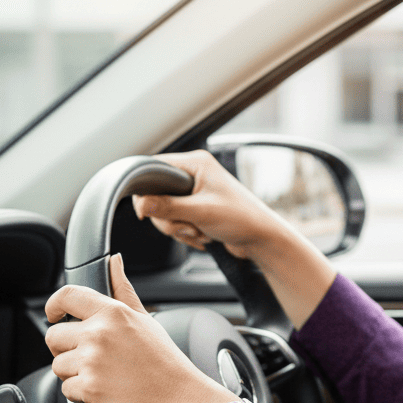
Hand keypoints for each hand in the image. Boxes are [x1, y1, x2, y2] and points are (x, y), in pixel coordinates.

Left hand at [44, 254, 230, 402]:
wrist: (179, 399)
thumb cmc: (165, 361)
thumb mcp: (145, 318)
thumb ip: (123, 289)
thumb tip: (114, 261)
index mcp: (112, 312)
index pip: (66, 296)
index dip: (53, 305)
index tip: (53, 314)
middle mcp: (98, 334)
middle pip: (53, 336)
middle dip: (65, 347)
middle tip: (88, 355)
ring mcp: (92, 361)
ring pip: (57, 365)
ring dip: (73, 372)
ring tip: (102, 374)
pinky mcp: (89, 388)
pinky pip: (66, 389)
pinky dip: (81, 393)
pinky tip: (104, 389)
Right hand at [133, 149, 288, 259]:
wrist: (261, 238)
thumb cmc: (242, 218)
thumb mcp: (201, 212)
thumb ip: (168, 207)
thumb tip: (141, 204)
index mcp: (196, 163)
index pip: (154, 168)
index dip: (146, 190)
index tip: (145, 211)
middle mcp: (193, 174)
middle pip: (156, 195)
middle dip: (169, 218)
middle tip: (188, 226)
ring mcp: (194, 192)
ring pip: (164, 212)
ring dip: (179, 228)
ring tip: (200, 232)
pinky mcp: (196, 208)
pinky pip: (176, 221)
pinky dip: (186, 232)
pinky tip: (203, 235)